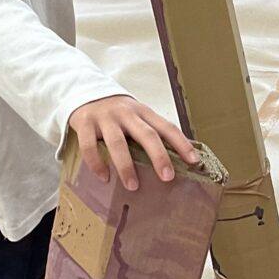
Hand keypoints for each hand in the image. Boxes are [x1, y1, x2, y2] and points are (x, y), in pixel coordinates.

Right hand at [68, 95, 197, 189]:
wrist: (84, 92)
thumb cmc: (117, 113)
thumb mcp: (137, 117)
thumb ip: (151, 133)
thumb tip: (174, 161)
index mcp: (143, 112)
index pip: (167, 127)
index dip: (182, 144)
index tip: (193, 161)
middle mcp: (126, 113)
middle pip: (146, 134)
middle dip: (158, 156)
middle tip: (167, 177)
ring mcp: (105, 118)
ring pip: (117, 142)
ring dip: (126, 166)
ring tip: (133, 186)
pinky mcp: (84, 123)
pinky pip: (89, 145)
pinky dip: (96, 163)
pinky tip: (104, 178)